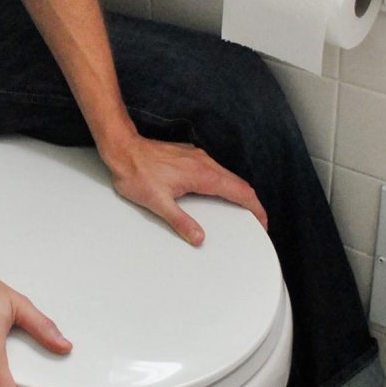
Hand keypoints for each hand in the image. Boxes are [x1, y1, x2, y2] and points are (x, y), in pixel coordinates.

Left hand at [107, 135, 266, 245]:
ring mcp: (197, 157)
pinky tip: (215, 191)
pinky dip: (223, 183)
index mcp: (203, 175)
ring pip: (227, 175)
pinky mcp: (189, 155)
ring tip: (240, 209)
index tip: (262, 222)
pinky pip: (214, 169)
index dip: (256, 208)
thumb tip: (198, 237)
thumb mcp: (158, 203)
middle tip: (256, 220)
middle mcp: (204, 163)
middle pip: (239, 183)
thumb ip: (180, 221)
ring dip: (237, 191)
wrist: (122, 149)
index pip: (240, 192)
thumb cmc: (136, 172)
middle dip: (251, 203)